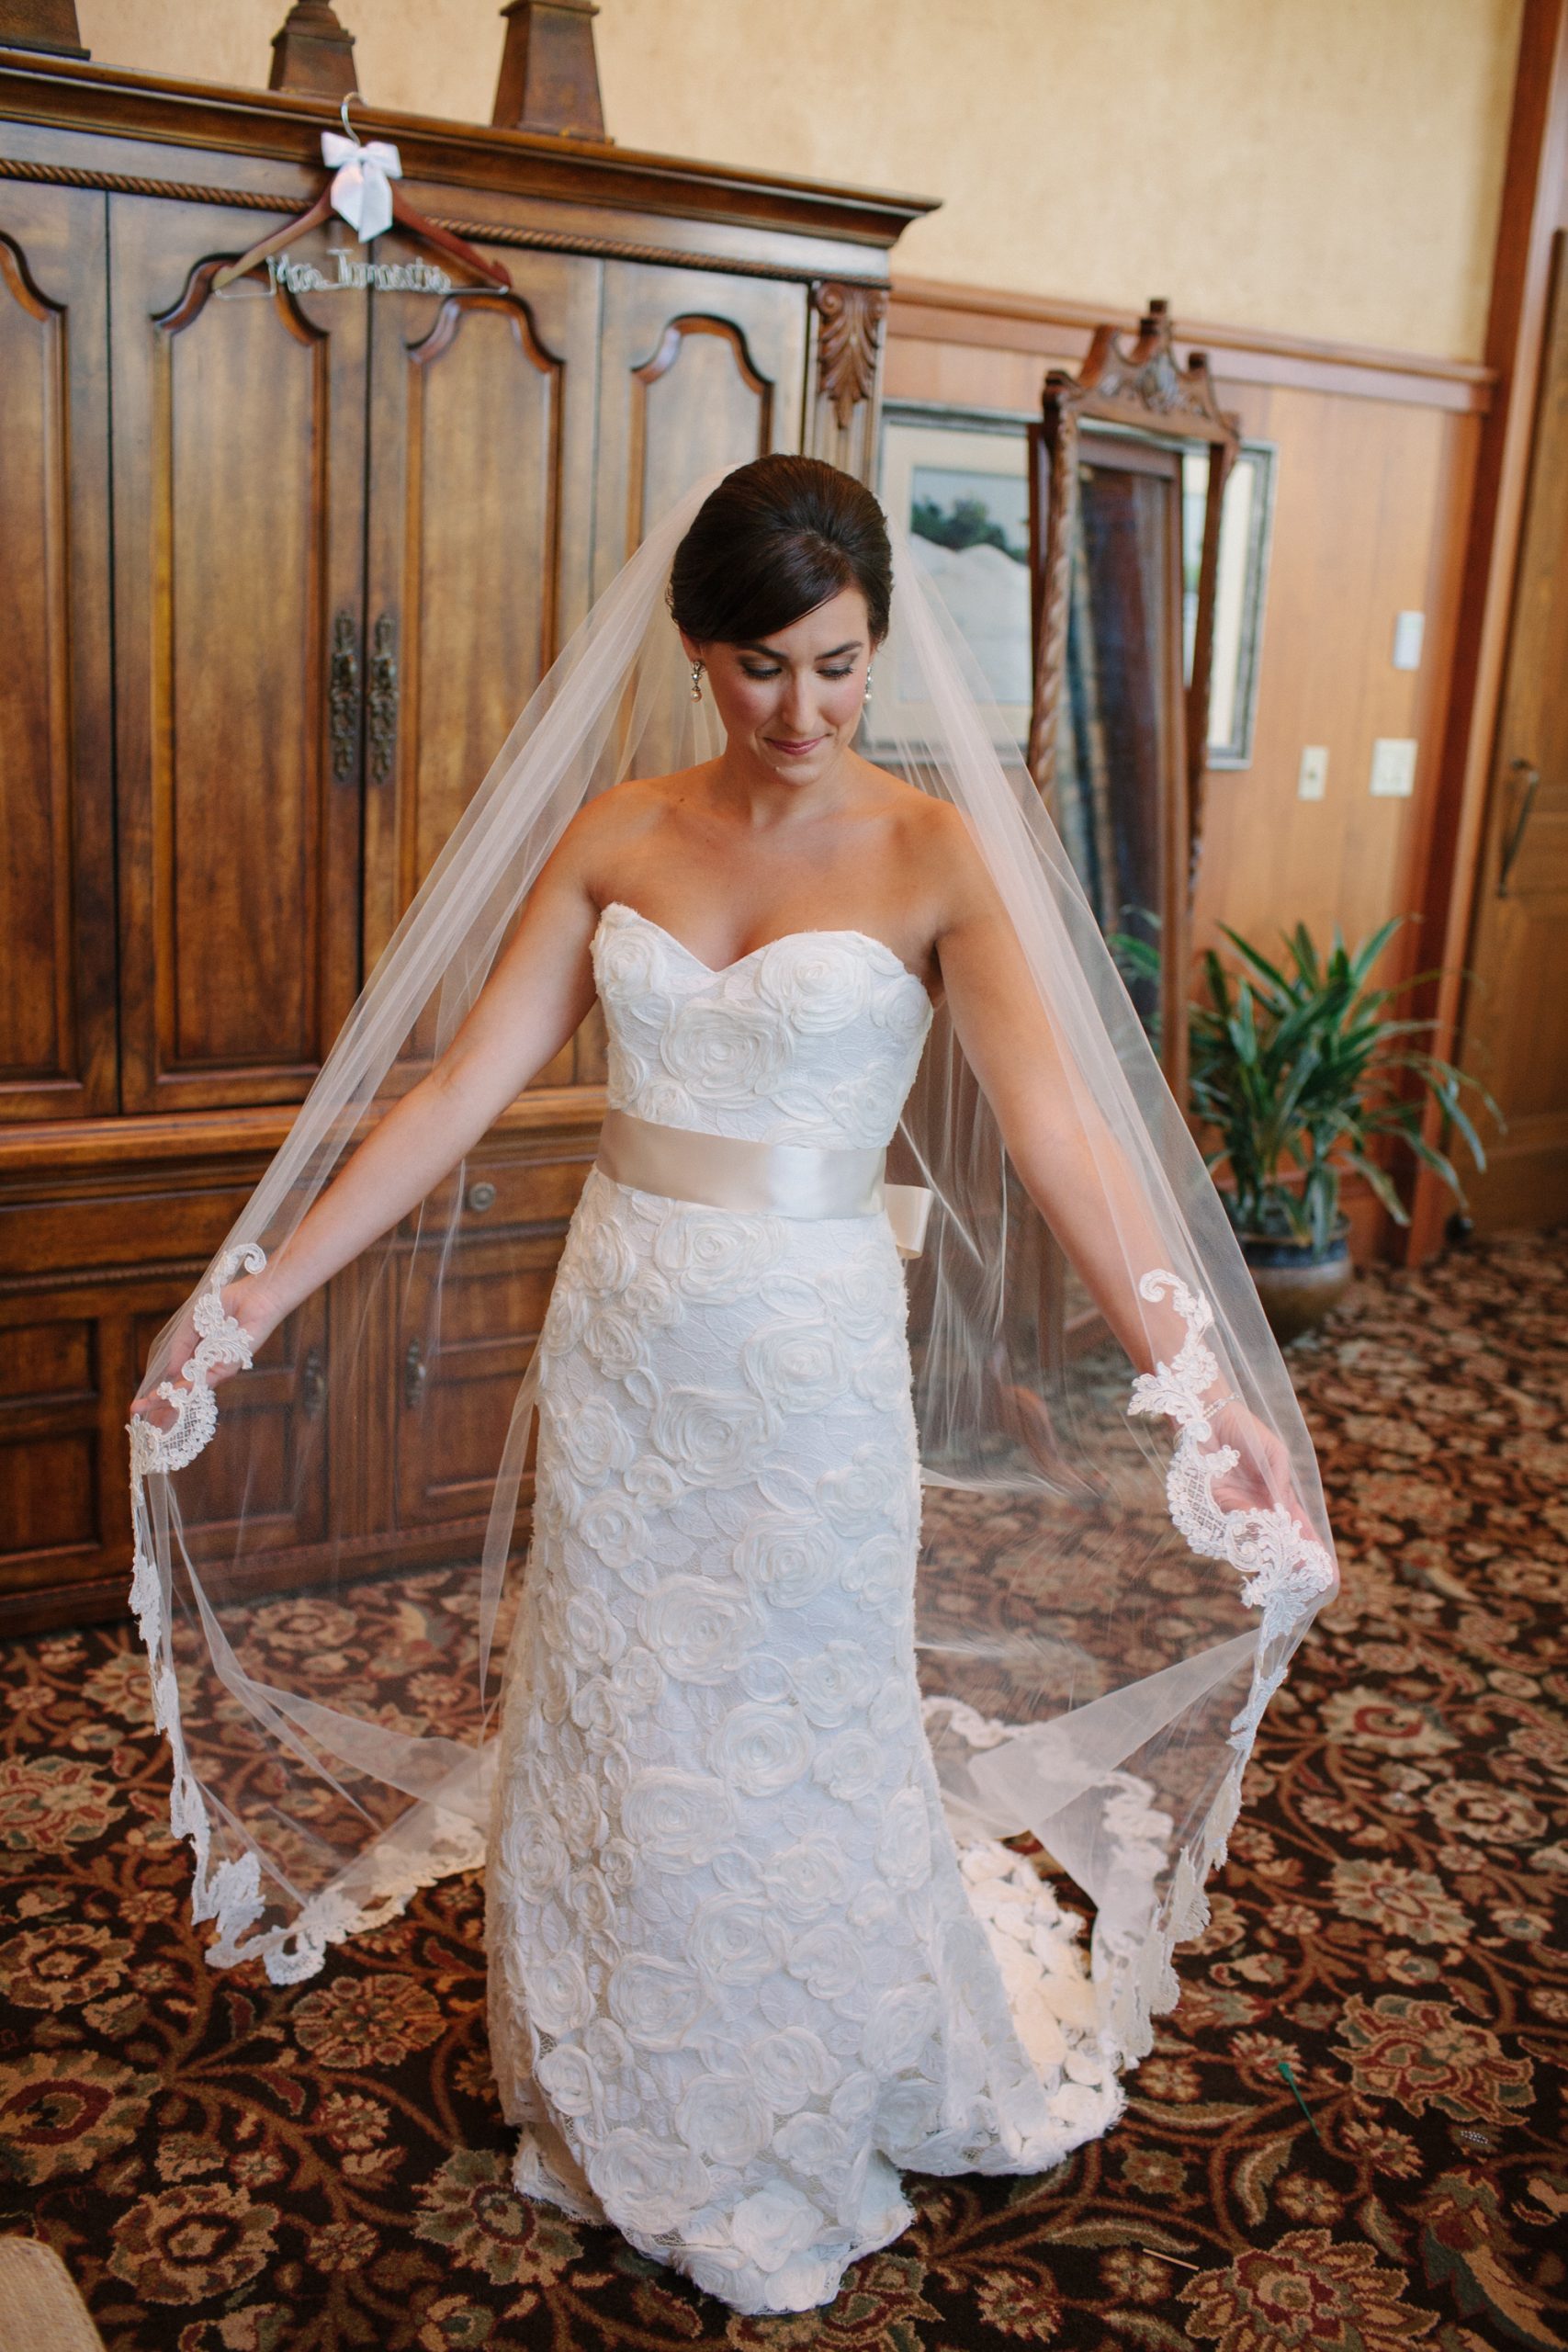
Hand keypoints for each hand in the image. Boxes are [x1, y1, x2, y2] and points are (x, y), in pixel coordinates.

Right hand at [128, 1272, 283, 1435]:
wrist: (255, 1296)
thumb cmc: (227, 1305)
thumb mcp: (193, 1323)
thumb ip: (181, 1345)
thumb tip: (170, 1372)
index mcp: (201, 1356)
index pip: (178, 1379)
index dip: (160, 1390)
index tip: (139, 1403)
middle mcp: (210, 1366)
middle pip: (183, 1391)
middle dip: (161, 1402)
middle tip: (136, 1410)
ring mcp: (220, 1367)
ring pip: (192, 1389)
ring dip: (169, 1398)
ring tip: (148, 1405)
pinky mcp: (231, 1365)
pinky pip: (207, 1378)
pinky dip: (190, 1385)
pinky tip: (173, 1390)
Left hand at [1203, 1395, 1328, 1564]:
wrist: (1210, 1417)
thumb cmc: (1245, 1431)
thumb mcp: (1274, 1455)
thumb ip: (1280, 1482)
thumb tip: (1286, 1513)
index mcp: (1276, 1493)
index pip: (1298, 1524)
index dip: (1312, 1545)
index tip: (1328, 1571)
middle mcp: (1257, 1505)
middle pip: (1280, 1538)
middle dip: (1296, 1558)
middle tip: (1313, 1580)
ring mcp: (1237, 1506)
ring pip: (1260, 1535)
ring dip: (1276, 1553)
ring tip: (1295, 1569)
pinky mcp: (1216, 1502)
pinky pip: (1236, 1521)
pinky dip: (1252, 1532)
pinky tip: (1266, 1547)